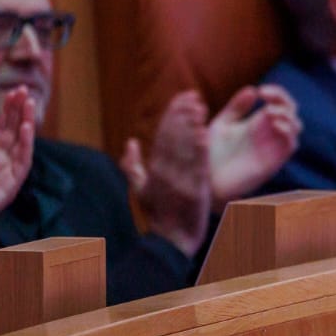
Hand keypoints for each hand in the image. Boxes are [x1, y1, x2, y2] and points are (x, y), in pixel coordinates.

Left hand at [0, 87, 34, 269]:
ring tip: (29, 104)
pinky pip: (21, 163)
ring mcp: (5, 173)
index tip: (12, 92)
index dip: (7, 110)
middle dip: (19, 111)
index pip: (0, 127)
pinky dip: (25, 146)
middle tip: (23, 90)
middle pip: (12, 131)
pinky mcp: (9, 186)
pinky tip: (26, 129)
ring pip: (20, 144)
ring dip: (26, 124)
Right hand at [121, 90, 211, 257]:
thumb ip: (132, 165)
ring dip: (192, 125)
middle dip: (182, 113)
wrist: (172, 241)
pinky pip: (197, 166)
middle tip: (193, 95)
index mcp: (154, 169)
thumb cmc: (158, 215)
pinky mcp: (195, 190)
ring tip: (200, 106)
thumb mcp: (140, 190)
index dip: (171, 115)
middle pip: (173, 136)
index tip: (180, 98)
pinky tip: (204, 132)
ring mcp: (180, 180)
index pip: (162, 135)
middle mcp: (165, 171)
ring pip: (185, 147)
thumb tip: (130, 141)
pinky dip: (199, 149)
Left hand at [206, 83, 301, 205]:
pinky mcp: (274, 160)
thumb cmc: (211, 153)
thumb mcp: (223, 123)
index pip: (279, 103)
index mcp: (258, 123)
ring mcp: (273, 147)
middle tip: (266, 97)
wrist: (208, 178)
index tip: (261, 91)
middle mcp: (269, 134)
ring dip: (286, 114)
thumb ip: (237, 108)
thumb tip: (253, 90)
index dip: (277, 93)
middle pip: (291, 111)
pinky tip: (273, 124)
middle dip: (283, 99)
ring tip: (268, 113)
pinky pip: (291, 144)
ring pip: (296, 126)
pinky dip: (287, 131)